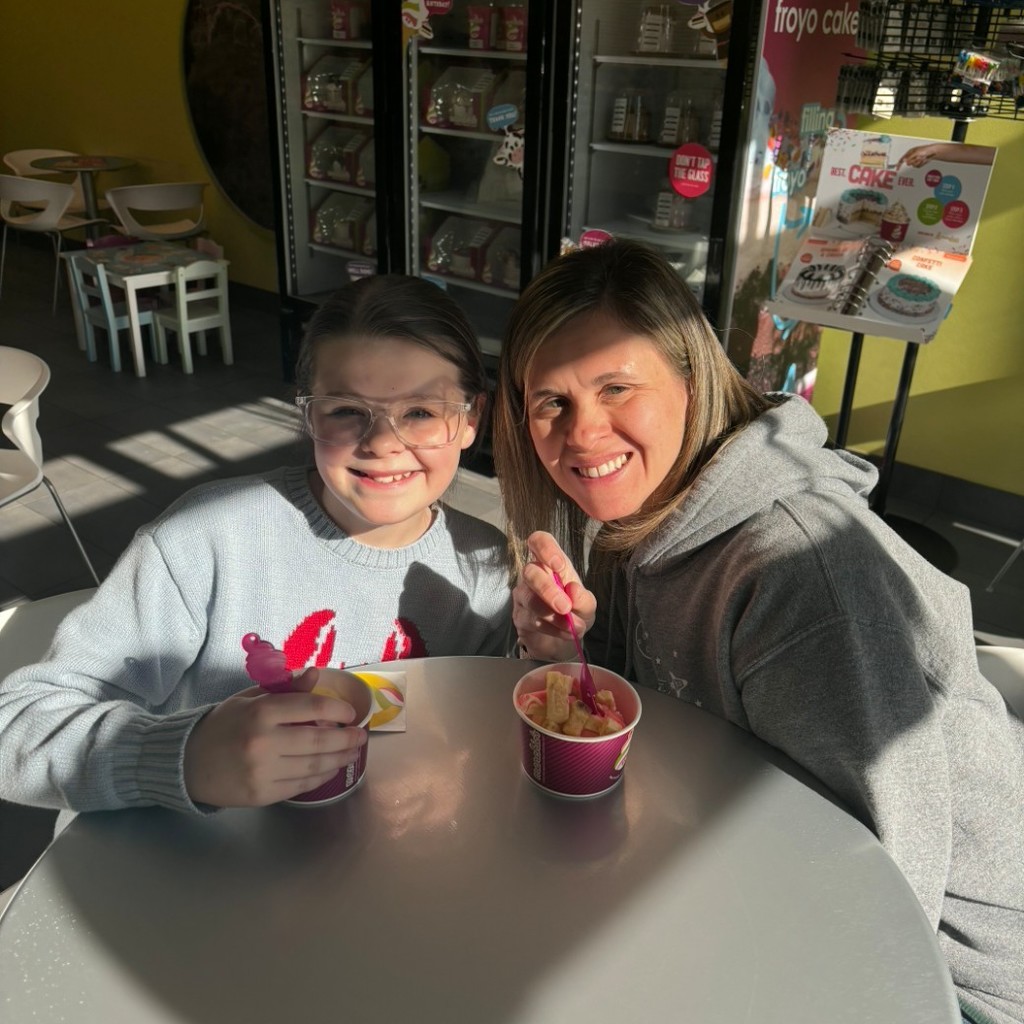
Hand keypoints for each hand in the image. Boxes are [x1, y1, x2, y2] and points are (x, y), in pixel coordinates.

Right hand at [183, 667, 367, 806]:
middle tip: (361, 735)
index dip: (338, 709)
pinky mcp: (262, 794)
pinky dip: (321, 776)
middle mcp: (264, 741)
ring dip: (339, 758)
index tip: (351, 713)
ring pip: (314, 766)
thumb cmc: (224, 725)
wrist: (187, 762)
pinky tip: (331, 768)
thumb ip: (285, 689)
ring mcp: (263, 771)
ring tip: (352, 752)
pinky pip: (301, 785)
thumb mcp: (251, 699)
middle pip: (319, 740)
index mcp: (262, 712)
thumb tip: (315, 674)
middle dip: (347, 738)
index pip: (312, 708)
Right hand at [512, 531, 595, 662]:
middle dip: (548, 590)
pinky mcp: (519, 617)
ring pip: (529, 598)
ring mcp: (523, 595)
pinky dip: (552, 628)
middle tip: (565, 607)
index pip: (539, 541)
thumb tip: (572, 589)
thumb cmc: (574, 614)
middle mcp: (533, 575)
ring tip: (572, 626)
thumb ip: (584, 598)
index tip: (559, 566)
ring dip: (552, 615)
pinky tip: (566, 633)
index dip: (545, 548)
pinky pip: (531, 620)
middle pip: (530, 571)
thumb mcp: (587, 606)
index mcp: (551, 564)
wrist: (562, 642)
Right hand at [897, 143, 942, 168]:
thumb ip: (909, 158)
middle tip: (918, 158)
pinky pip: (917, 166)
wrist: (933, 152)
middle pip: (908, 163)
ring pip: (913, 165)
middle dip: (913, 161)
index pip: (902, 159)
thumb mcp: (916, 153)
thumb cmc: (926, 149)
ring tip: (922, 158)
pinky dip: (921, 164)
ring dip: (918, 162)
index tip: (897, 168)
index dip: (899, 164)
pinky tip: (923, 160)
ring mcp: (915, 160)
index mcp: (910, 152)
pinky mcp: (919, 163)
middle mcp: (912, 156)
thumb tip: (904, 161)